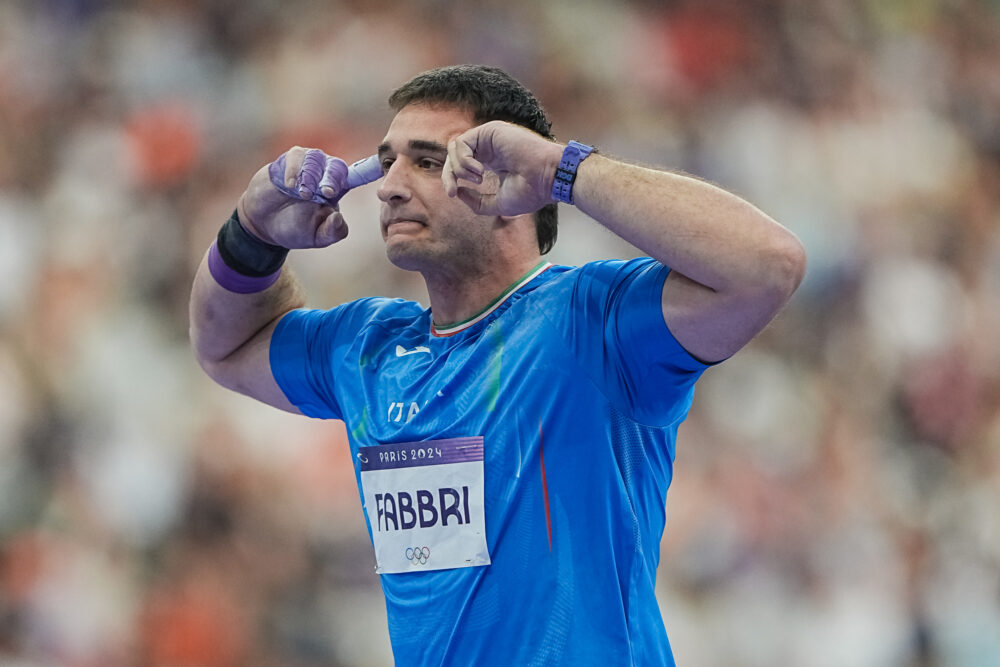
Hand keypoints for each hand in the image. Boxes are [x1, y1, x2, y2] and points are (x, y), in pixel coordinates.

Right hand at [237, 148, 381, 248]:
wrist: (263, 224)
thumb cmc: (293, 228)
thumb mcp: (316, 237)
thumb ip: (332, 232)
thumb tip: (339, 217)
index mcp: (336, 190)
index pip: (356, 177)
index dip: (368, 169)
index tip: (380, 165)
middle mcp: (324, 174)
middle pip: (338, 166)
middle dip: (333, 178)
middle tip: (325, 193)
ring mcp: (306, 166)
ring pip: (318, 159)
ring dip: (312, 176)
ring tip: (302, 195)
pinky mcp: (288, 161)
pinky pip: (297, 157)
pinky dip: (295, 170)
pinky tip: (291, 186)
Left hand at [443, 122, 562, 216]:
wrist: (548, 179)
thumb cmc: (530, 192)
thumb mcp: (498, 203)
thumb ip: (476, 201)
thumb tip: (457, 191)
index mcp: (492, 162)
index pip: (462, 165)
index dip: (452, 179)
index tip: (453, 194)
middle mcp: (490, 148)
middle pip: (454, 156)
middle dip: (449, 175)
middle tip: (452, 192)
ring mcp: (490, 138)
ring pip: (456, 147)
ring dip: (459, 168)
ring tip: (478, 179)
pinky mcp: (491, 130)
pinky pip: (462, 142)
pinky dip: (465, 160)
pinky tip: (480, 171)